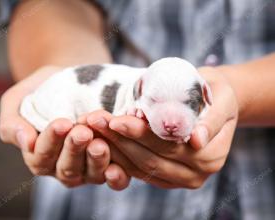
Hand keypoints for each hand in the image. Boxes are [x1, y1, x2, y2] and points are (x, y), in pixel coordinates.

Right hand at [0, 66, 129, 189]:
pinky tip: (117, 168)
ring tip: (100, 143)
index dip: (51, 141)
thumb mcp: (18, 101)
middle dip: (74, 149)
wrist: (72, 82)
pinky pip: (114, 179)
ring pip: (90, 174)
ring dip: (96, 160)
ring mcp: (88, 169)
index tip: (61, 123)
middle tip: (82, 132)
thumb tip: (26, 142)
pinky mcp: (110, 165)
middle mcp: (63, 167)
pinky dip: (116, 177)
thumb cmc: (42, 91)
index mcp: (39, 156)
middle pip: (67, 167)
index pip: (41, 156)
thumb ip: (13, 124)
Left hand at [85, 67, 237, 188]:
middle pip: (149, 159)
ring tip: (92, 127)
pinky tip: (101, 140)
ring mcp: (180, 179)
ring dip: (113, 148)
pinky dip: (119, 157)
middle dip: (119, 140)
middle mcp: (196, 174)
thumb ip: (212, 120)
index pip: (167, 146)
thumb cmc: (217, 94)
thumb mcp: (221, 98)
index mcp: (210, 156)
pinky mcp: (166, 178)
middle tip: (95, 120)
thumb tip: (196, 140)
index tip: (115, 120)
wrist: (217, 105)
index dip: (139, 134)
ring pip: (140, 168)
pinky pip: (138, 171)